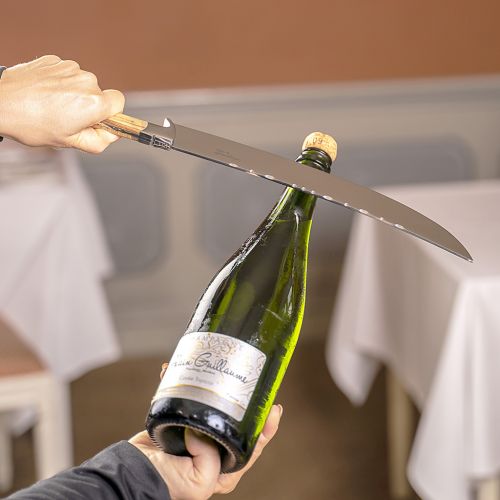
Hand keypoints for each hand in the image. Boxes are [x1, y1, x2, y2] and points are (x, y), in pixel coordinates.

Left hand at [0, 55, 123, 152]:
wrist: (0, 102)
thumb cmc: (32, 124)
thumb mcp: (71, 144)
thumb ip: (100, 141)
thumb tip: (113, 134)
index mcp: (94, 103)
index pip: (119, 103)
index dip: (110, 115)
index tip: (97, 122)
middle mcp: (86, 81)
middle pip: (99, 95)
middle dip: (89, 107)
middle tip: (68, 119)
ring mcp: (70, 68)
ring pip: (82, 84)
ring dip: (73, 95)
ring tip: (52, 107)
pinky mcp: (56, 60)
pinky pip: (67, 74)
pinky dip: (60, 84)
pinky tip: (45, 94)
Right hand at [129, 363, 282, 499]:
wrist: (132, 473)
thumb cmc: (165, 483)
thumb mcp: (199, 481)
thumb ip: (212, 458)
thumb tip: (205, 429)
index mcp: (224, 470)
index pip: (252, 446)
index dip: (265, 427)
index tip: (273, 409)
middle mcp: (215, 451)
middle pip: (237, 422)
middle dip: (245, 401)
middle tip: (253, 383)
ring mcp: (198, 434)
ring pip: (215, 407)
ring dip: (217, 388)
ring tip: (223, 371)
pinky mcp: (182, 420)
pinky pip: (189, 400)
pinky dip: (185, 385)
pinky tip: (179, 373)